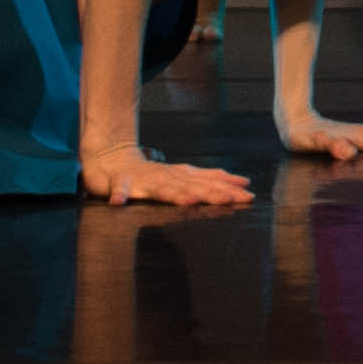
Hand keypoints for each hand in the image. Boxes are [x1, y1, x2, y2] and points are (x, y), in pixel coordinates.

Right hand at [81, 142, 254, 206]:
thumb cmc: (153, 174)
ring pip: (162, 188)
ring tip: (189, 201)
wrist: (115, 161)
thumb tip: (244, 182)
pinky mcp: (121, 183)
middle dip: (212, 192)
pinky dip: (119, 194)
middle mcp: (167, 177)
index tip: (247, 194)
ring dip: (175, 194)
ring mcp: (145, 180)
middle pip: (192, 186)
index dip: (228, 188)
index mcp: (182, 176)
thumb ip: (211, 179)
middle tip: (230, 199)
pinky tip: (118, 202)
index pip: (210, 182)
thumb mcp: (184, 175)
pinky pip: (119, 189)